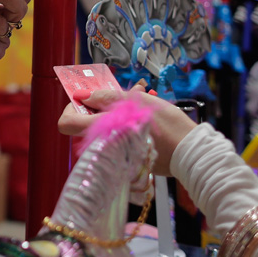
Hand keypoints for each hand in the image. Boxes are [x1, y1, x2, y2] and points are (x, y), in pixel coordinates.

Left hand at [56, 86, 196, 175]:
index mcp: (102, 131)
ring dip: (115, 112)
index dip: (72, 108)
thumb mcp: (137, 102)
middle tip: (120, 96)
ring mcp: (114, 155)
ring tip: (139, 99)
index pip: (66, 123)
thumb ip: (106, 98)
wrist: (191, 153)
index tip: (88, 99)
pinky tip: (143, 113)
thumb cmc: (167, 126)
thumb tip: (83, 97)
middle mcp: (103, 147)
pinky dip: (125, 123)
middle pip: (85, 124)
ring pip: (103, 128)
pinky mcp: (126, 159)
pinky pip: (116, 137)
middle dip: (100, 106)